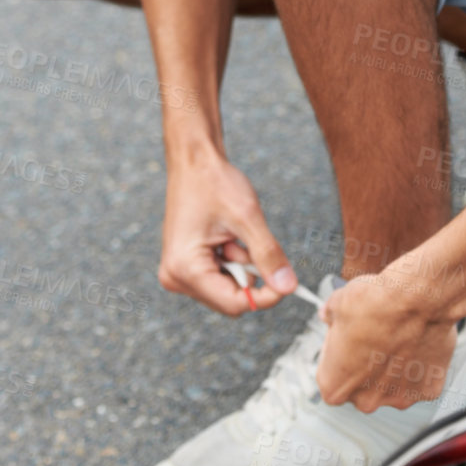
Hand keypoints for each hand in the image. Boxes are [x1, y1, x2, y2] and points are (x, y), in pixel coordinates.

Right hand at [160, 146, 296, 315]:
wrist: (194, 161)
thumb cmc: (214, 182)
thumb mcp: (248, 218)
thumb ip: (268, 255)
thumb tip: (289, 287)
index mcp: (185, 268)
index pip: (234, 304)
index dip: (266, 296)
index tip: (287, 281)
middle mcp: (176, 277)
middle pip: (230, 300)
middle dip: (249, 275)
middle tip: (247, 242)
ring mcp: (178, 273)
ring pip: (227, 289)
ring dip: (241, 266)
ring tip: (233, 235)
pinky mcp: (185, 267)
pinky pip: (219, 278)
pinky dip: (232, 261)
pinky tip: (225, 237)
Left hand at [316, 272, 458, 411]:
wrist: (417, 298)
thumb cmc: (376, 303)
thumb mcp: (337, 303)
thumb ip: (329, 316)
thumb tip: (329, 315)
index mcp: (335, 386)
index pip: (330, 378)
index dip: (338, 356)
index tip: (346, 342)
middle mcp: (366, 400)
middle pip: (362, 388)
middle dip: (366, 368)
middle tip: (373, 339)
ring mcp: (399, 398)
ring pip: (392, 386)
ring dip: (393, 369)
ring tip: (397, 339)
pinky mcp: (427, 390)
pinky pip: (420, 380)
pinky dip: (419, 366)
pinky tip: (417, 343)